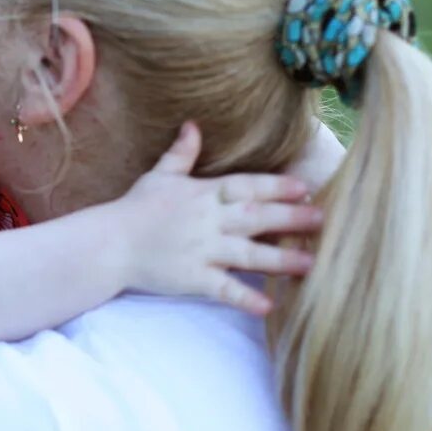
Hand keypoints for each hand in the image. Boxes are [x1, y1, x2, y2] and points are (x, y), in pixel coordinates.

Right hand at [115, 121, 322, 314]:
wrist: (108, 244)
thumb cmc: (135, 208)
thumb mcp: (159, 176)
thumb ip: (181, 154)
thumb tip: (192, 125)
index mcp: (203, 193)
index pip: (246, 186)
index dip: (276, 186)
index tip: (305, 187)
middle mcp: (207, 221)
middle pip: (256, 217)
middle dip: (290, 217)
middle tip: (322, 220)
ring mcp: (201, 250)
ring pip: (248, 254)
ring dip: (281, 259)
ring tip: (311, 263)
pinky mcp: (192, 278)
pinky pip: (224, 289)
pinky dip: (246, 298)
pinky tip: (269, 305)